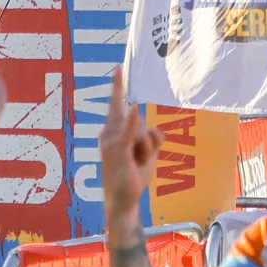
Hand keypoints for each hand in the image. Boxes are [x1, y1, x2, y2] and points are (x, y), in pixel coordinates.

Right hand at [101, 68, 162, 226]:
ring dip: (149, 151)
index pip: (117, 104)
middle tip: (138, 159)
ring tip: (137, 165)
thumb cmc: (132, 176)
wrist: (123, 199)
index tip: (119, 67)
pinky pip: (129, 132)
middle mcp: (108, 132)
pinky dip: (132, 121)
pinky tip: (134, 107)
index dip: (118, 86)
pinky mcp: (118, 150)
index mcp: (112, 131)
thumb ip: (153, 139)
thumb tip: (157, 132)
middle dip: (148, 142)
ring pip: (145, 132)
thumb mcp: (147, 154)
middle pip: (141, 122)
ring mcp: (111, 141)